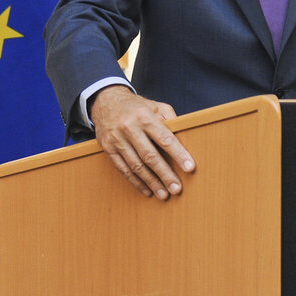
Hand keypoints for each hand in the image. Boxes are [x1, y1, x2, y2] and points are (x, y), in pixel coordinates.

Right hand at [91, 85, 194, 199]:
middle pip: (149, 156)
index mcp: (144, 116)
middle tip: (176, 188)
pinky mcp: (108, 148)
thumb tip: (184, 139)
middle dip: (165, 174)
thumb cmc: (136, 107)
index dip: (178, 154)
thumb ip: (170, 120)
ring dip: (151, 182)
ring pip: (136, 166)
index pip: (164, 138)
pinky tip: (146, 190)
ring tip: (164, 194)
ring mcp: (116, 139)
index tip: (189, 168)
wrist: (105, 101)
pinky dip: (136, 182)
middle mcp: (129, 128)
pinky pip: (123, 169)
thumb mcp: (155, 106)